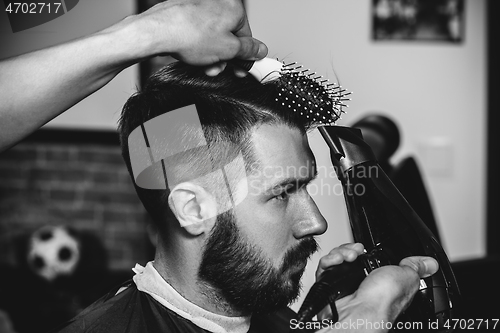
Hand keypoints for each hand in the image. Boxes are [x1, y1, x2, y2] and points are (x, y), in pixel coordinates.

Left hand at [112, 0, 267, 70]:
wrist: (159, 31)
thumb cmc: (189, 35)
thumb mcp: (228, 50)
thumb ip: (248, 51)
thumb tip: (260, 50)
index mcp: (233, 8)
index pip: (247, 36)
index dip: (244, 56)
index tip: (241, 68)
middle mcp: (218, 3)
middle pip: (229, 37)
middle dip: (225, 57)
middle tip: (219, 69)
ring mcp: (200, 8)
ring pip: (213, 37)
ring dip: (211, 55)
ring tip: (203, 65)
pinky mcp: (186, 14)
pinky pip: (199, 33)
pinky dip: (198, 47)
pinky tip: (192, 56)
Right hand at [316, 255, 438, 331]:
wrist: (358, 313)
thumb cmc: (381, 302)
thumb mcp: (406, 277)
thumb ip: (415, 267)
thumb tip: (430, 263)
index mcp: (380, 282)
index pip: (369, 258)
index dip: (366, 250)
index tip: (366, 248)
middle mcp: (361, 283)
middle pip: (351, 256)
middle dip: (351, 249)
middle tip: (357, 252)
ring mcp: (345, 285)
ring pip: (338, 259)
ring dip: (341, 253)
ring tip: (347, 257)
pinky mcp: (330, 286)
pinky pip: (325, 267)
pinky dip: (329, 261)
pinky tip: (337, 262)